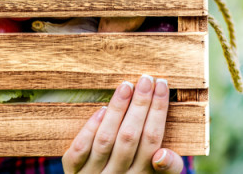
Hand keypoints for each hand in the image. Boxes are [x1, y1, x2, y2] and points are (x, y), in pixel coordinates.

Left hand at [62, 75, 183, 173]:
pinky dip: (90, 129)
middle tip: (146, 79)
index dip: (158, 111)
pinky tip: (101, 110)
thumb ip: (168, 167)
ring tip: (126, 86)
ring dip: (117, 110)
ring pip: (106, 140)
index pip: (153, 139)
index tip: (162, 85)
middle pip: (130, 136)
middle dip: (140, 104)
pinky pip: (79, 151)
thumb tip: (163, 153)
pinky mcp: (73, 173)